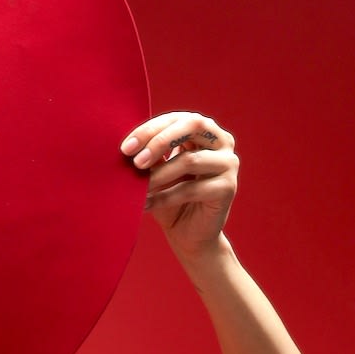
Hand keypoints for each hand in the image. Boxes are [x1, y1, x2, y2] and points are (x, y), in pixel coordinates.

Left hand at [120, 111, 237, 258]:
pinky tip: (146, 204)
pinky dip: (165, 197)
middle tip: (136, 162)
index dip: (150, 129)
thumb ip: (150, 155)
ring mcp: (229, 163)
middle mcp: (222, 142)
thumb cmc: (170, 199)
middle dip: (160, 141)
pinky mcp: (228, 188)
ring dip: (159, 175)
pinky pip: (191, 189)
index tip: (125, 148)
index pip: (177, 118)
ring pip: (190, 160)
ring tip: (139, 188)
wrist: (188, 235)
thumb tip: (130, 143)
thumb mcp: (157, 172)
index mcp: (204, 131)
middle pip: (193, 125)